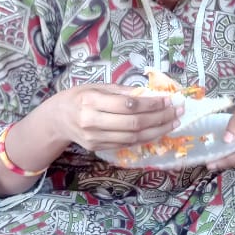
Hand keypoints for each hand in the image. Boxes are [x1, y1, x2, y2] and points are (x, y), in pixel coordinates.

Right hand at [51, 83, 182, 150]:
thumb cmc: (79, 97)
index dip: (151, 104)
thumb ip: (122, 91)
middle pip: (133, 123)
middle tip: (177, 112)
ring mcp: (95, 138)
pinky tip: (157, 131)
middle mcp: (92, 121)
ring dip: (157, 131)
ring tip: (173, 123)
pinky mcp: (98, 147)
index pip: (128, 105)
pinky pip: (127, 144)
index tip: (168, 100)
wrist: (57, 119)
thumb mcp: (96, 86)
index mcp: (91, 101)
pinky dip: (145, 138)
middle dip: (160, 118)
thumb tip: (149, 93)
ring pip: (133, 137)